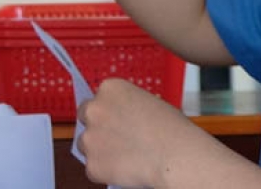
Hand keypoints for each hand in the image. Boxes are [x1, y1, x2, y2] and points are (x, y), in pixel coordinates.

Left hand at [77, 79, 201, 187]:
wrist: (177, 156)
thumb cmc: (172, 130)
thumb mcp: (149, 102)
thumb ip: (127, 107)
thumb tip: (120, 120)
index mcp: (110, 89)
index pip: (98, 98)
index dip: (107, 112)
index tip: (115, 120)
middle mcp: (94, 109)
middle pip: (84, 117)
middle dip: (96, 127)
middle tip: (113, 139)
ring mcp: (90, 138)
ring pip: (85, 145)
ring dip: (98, 150)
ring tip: (122, 157)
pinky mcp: (92, 164)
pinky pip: (94, 169)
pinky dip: (106, 172)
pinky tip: (125, 170)